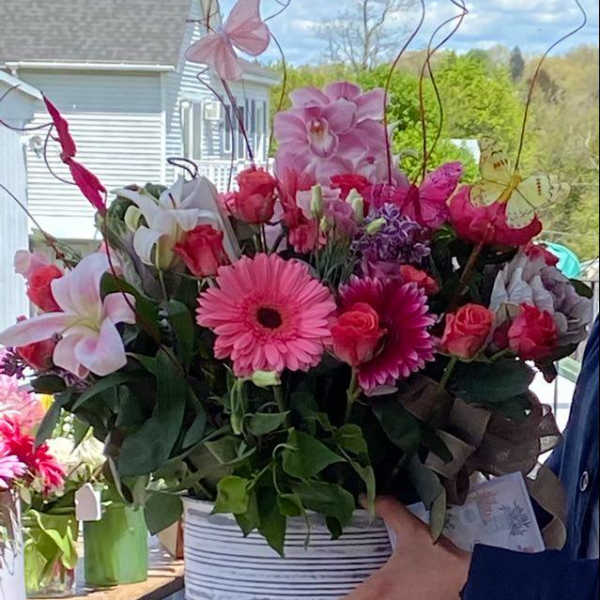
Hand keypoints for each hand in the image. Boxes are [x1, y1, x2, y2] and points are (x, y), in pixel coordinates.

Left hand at [344, 497, 471, 599]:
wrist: (473, 581)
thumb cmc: (439, 559)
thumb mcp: (412, 530)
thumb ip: (389, 511)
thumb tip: (368, 496)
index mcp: (379, 588)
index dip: (336, 595)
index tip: (325, 585)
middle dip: (350, 596)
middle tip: (345, 585)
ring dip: (367, 597)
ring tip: (363, 587)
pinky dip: (384, 599)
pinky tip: (388, 592)